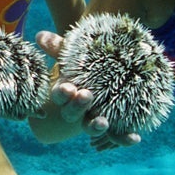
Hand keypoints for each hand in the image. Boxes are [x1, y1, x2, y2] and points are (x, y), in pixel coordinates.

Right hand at [34, 31, 141, 148]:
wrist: (110, 69)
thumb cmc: (87, 61)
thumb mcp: (75, 53)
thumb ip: (59, 46)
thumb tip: (40, 36)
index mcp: (66, 92)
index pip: (59, 95)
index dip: (62, 94)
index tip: (68, 88)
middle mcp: (77, 109)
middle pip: (72, 114)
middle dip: (77, 107)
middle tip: (86, 95)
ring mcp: (93, 118)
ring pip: (91, 127)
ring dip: (95, 127)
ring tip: (103, 122)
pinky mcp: (112, 126)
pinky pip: (117, 135)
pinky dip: (124, 138)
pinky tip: (135, 137)